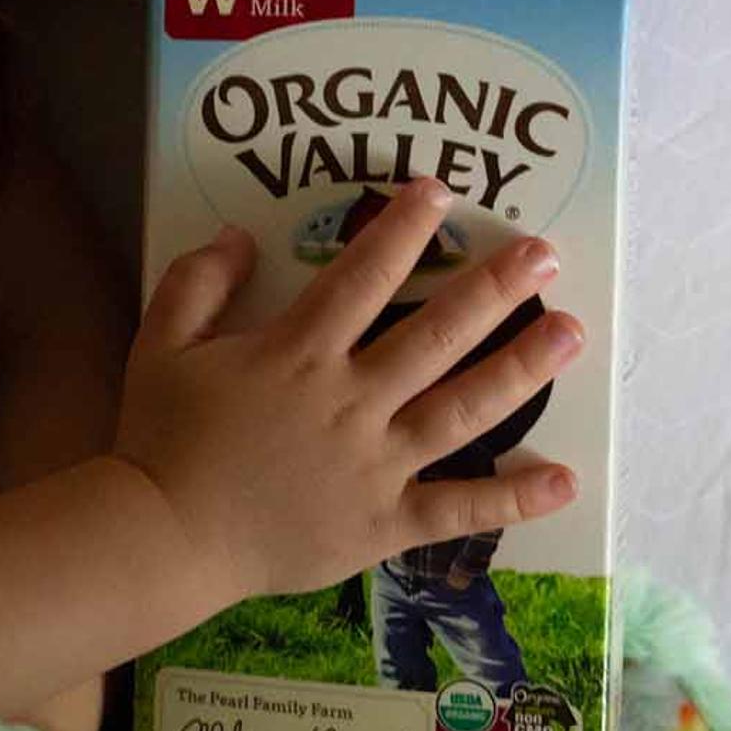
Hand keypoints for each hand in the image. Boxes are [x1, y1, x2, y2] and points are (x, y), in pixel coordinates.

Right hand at [109, 181, 581, 600]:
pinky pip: (458, 509)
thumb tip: (238, 236)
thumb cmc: (160, 439)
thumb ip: (196, 284)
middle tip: (545, 254)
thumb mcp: (160, 345)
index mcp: (298, 353)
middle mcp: (351, 399)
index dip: (404, 228)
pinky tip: (564, 479)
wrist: (164, 537)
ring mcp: (376, 463)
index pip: (364, 275)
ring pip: (464, 408)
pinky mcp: (386, 522)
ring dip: (522, 369)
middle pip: (438, 334)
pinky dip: (513, 499)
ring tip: (571, 333)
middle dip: (494, 288)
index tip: (442, 193)